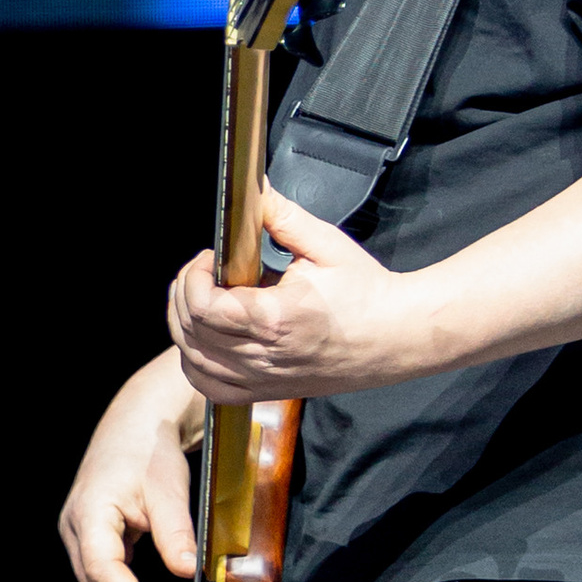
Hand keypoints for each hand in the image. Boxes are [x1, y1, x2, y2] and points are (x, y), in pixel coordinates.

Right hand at [58, 354, 199, 581]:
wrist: (137, 423)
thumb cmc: (148, 450)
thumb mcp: (167, 488)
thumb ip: (175, 532)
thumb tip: (187, 571)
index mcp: (90, 512)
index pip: (102, 567)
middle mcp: (77, 528)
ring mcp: (83, 536)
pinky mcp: (96, 540)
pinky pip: (105, 577)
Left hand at [169, 187, 432, 401]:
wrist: (397, 336)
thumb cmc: (368, 295)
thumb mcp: (326, 246)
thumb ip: (282, 217)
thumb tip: (254, 190)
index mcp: (276, 320)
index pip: (204, 307)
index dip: (193, 277)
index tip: (209, 257)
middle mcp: (265, 356)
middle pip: (190, 332)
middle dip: (184, 293)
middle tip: (203, 271)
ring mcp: (265, 379)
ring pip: (193, 362)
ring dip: (184, 327)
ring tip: (202, 299)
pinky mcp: (268, 391)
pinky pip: (212, 388)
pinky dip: (196, 364)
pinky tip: (204, 340)